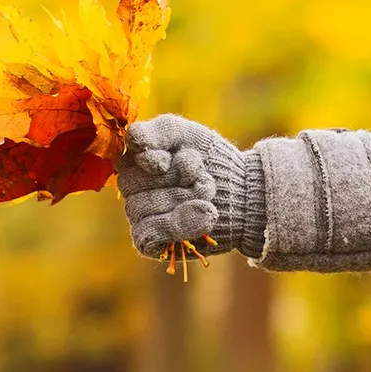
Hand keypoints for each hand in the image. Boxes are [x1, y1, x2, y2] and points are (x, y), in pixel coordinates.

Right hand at [117, 114, 255, 259]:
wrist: (240, 192)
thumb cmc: (210, 160)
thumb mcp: (188, 135)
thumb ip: (160, 131)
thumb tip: (133, 139)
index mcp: (134, 158)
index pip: (130, 153)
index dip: (158, 155)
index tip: (190, 154)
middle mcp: (131, 188)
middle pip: (135, 181)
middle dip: (181, 175)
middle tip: (203, 176)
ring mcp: (138, 215)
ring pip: (144, 207)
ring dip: (188, 197)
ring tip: (209, 194)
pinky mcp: (149, 240)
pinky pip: (149, 234)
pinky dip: (181, 224)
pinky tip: (207, 214)